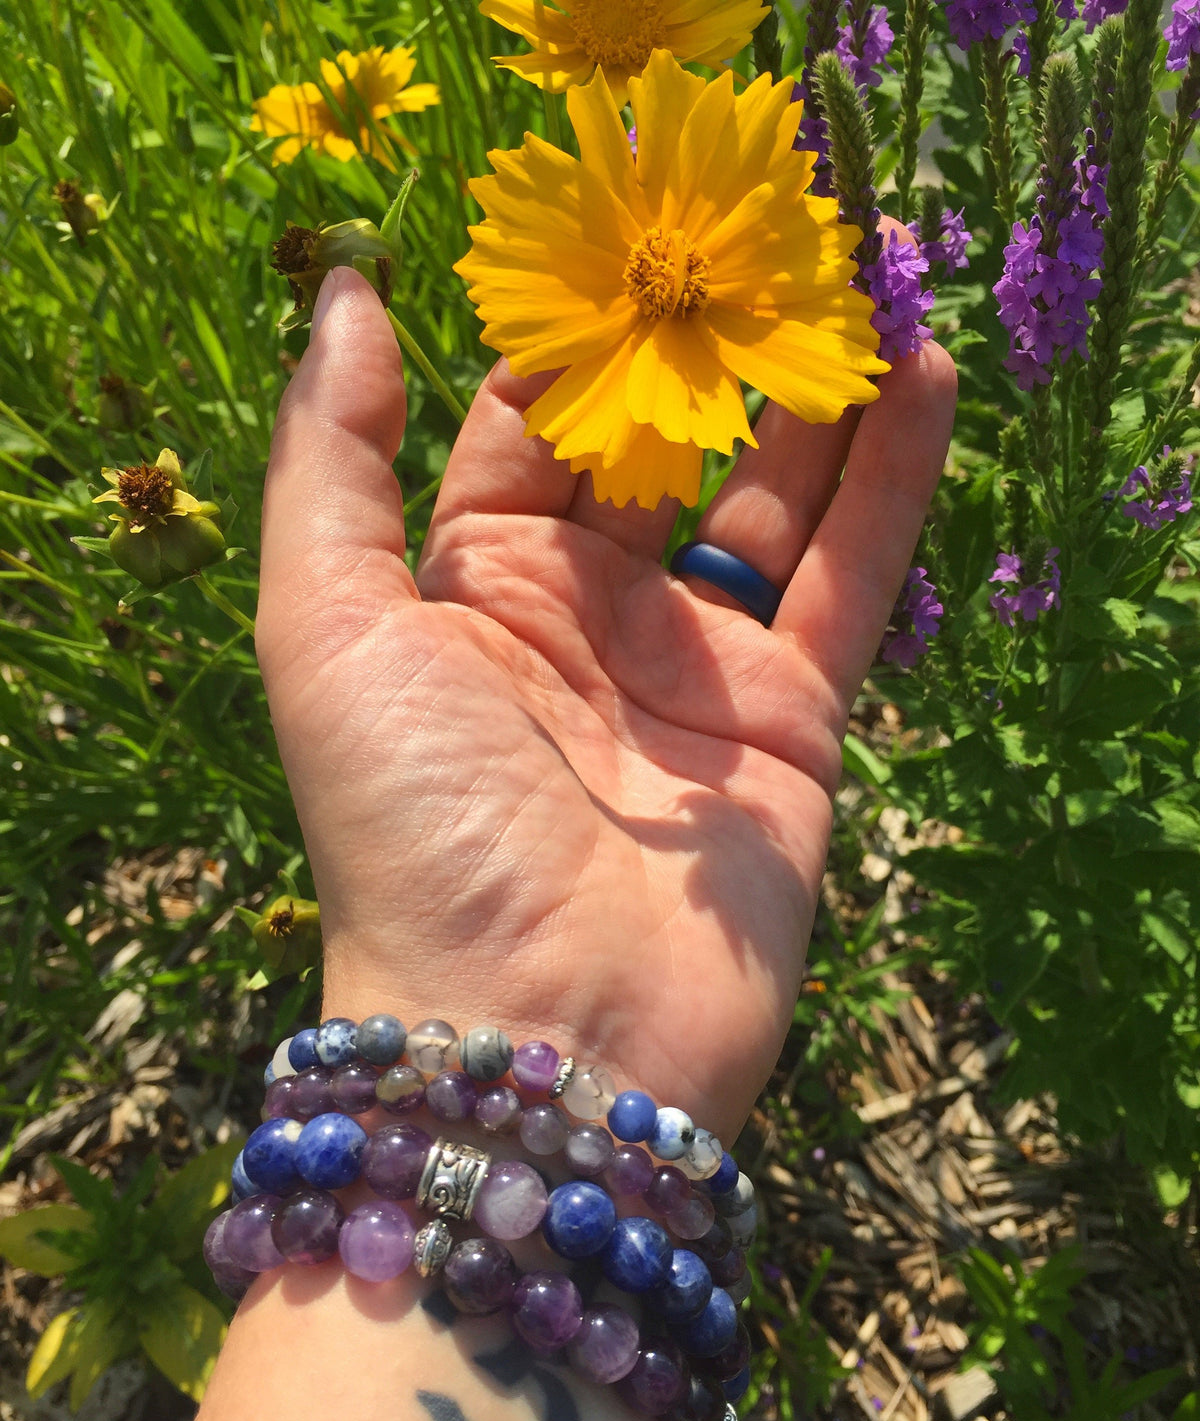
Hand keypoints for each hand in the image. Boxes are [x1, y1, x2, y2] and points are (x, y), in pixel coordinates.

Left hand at [257, 257, 955, 1142]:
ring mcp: (695, 666)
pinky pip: (849, 575)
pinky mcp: (792, 719)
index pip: (528, 426)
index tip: (625, 232)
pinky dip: (891, 476)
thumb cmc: (412, 823)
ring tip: (857, 274)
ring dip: (811, 390)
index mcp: (472, 586)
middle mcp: (586, 616)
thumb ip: (331, 459)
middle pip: (659, 449)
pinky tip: (923, 372)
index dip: (574, 332)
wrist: (537, 1031)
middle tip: (759, 231)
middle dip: (704, 346)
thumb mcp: (325, 626)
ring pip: (767, 497)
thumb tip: (339, 294)